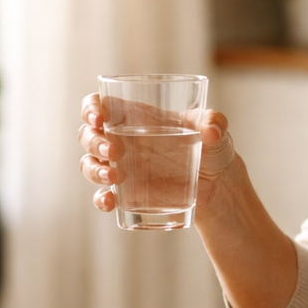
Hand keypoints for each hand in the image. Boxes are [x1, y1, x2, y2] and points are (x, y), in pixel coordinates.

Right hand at [78, 94, 237, 214]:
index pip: (100, 105)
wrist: (219, 186)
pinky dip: (101, 199)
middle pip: (88, 135)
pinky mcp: (128, 193)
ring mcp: (122, 167)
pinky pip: (103, 195)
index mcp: (136, 117)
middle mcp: (122, 140)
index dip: (91, 108)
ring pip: (89, 164)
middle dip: (93, 141)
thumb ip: (214, 123)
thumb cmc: (212, 148)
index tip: (99, 117)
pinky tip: (110, 201)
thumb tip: (212, 131)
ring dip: (94, 170)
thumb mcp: (216, 130)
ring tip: (114, 176)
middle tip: (114, 150)